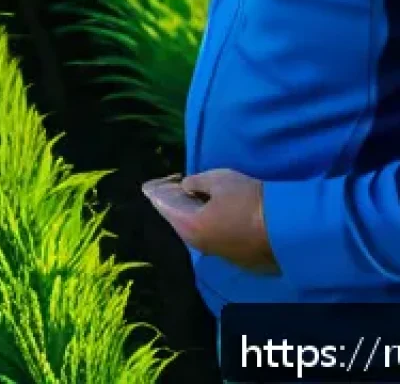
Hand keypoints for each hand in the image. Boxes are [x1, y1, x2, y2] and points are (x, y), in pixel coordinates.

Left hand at [142, 169, 280, 274]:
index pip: (165, 208)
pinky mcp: (241, 261)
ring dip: (195, 217)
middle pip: (181, 223)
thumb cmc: (249, 200)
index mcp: (191, 227)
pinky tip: (216, 215)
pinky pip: (217, 240)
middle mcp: (202, 246)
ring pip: (200, 233)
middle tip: (175, 188)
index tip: (152, 184)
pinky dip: (212, 227)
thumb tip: (187, 187)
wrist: (289, 228)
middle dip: (176, 205)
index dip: (158, 193)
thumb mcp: (219, 180)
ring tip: (194, 199)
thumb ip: (196, 183)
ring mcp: (222, 256)